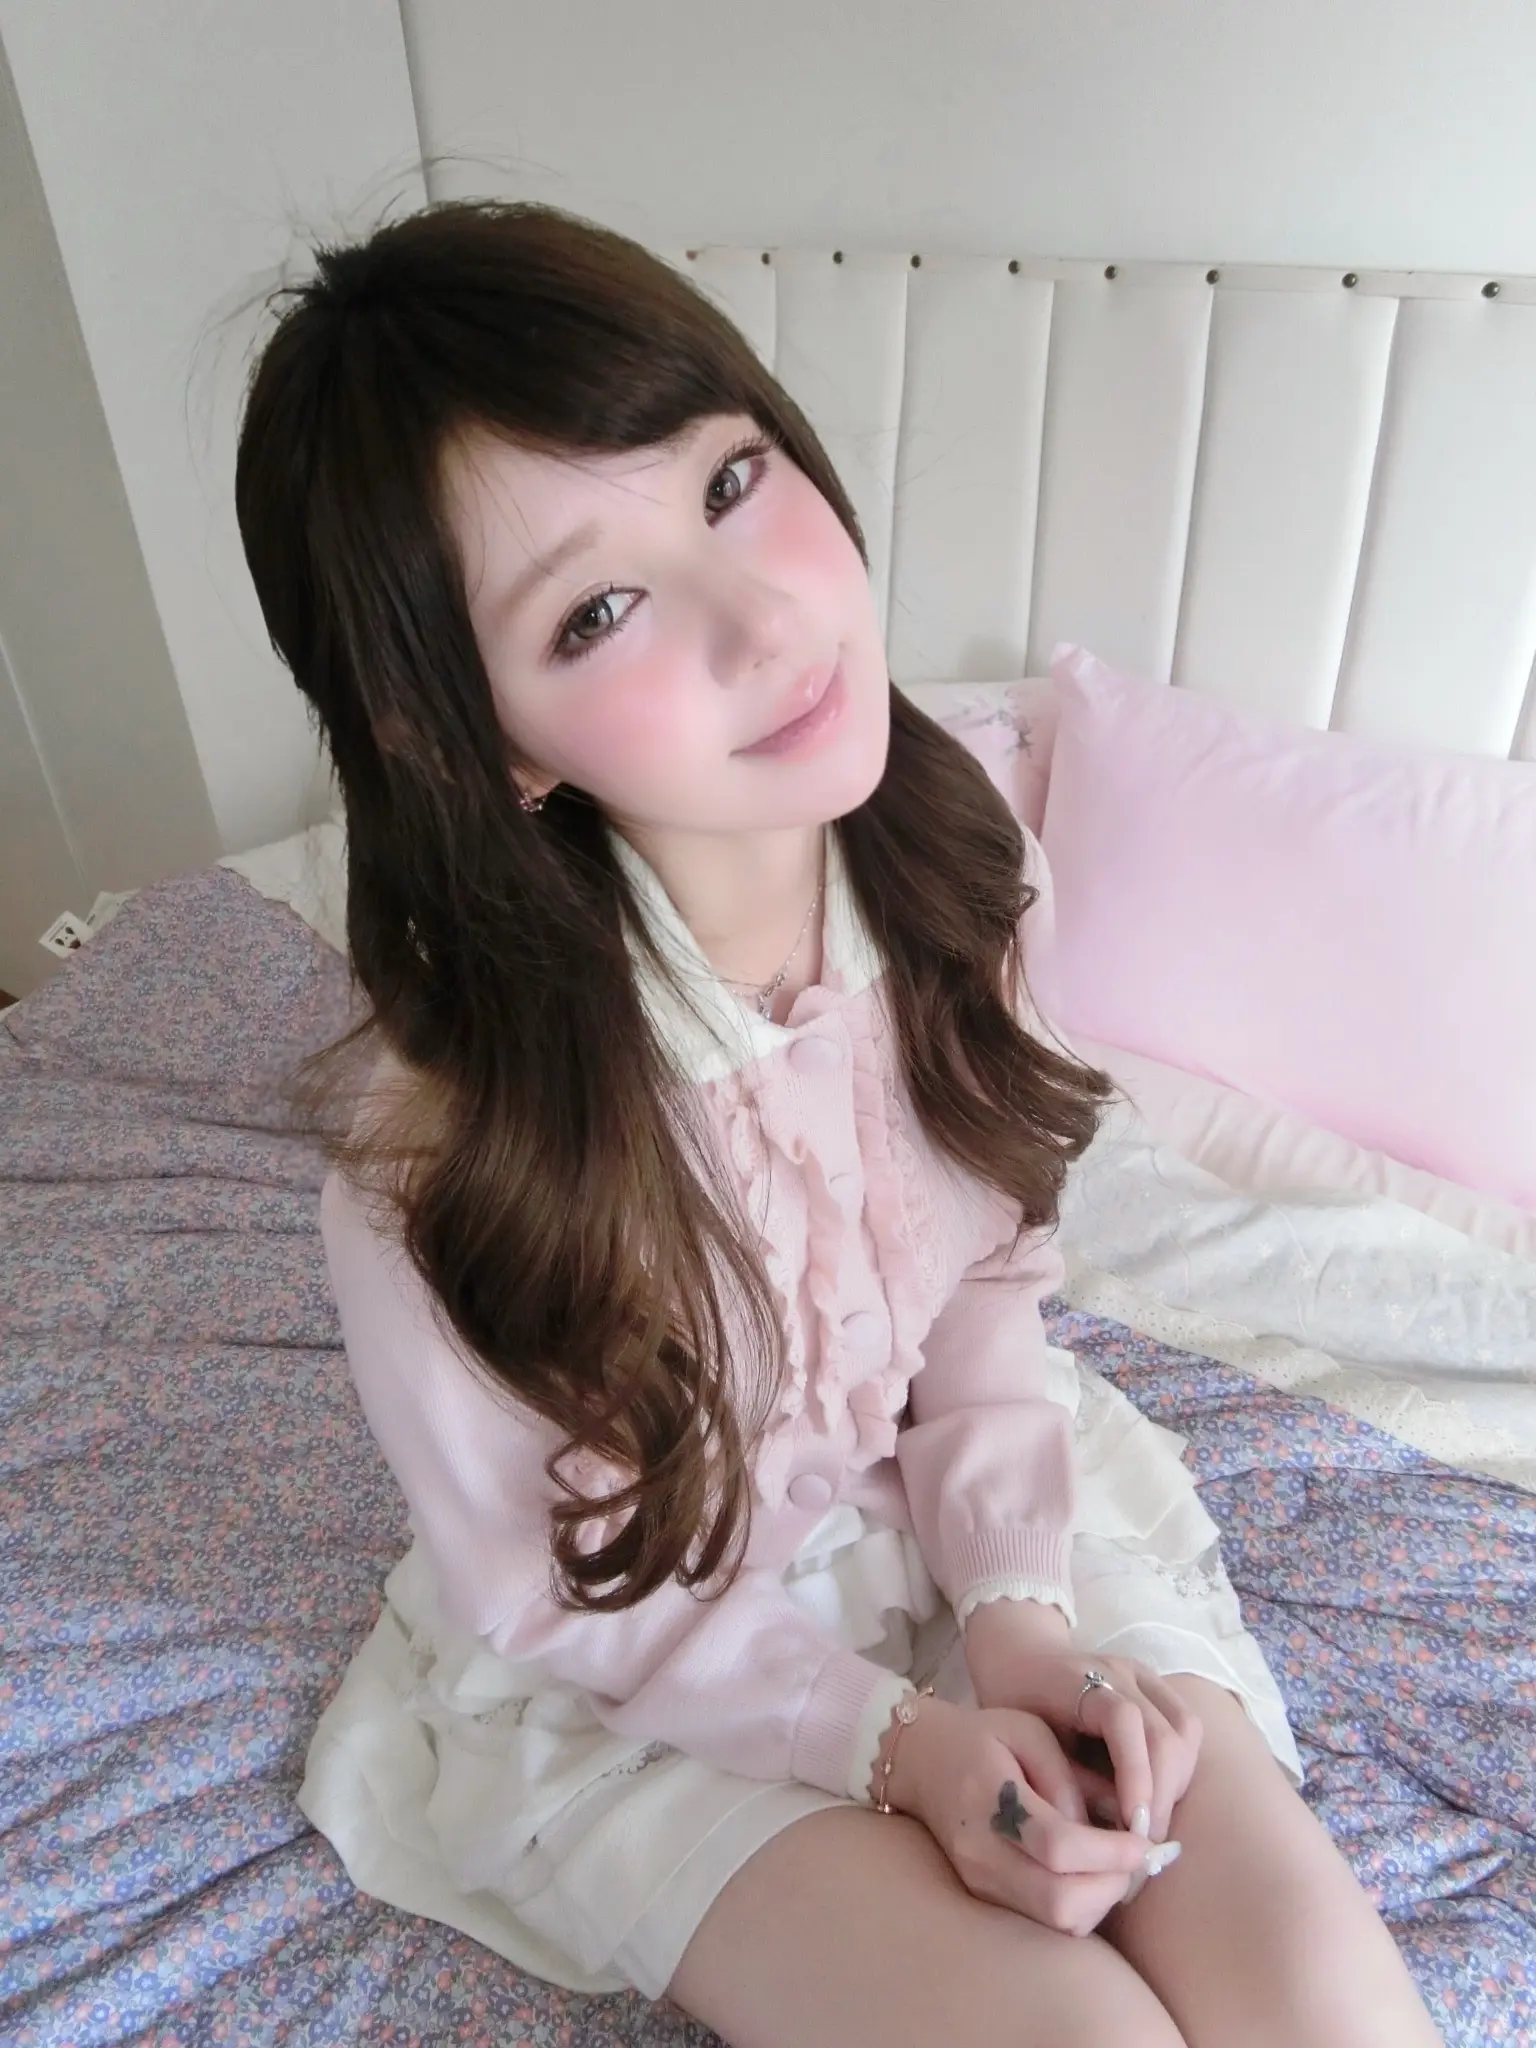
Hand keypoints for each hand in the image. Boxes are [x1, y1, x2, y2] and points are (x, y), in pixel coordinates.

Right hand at [877, 1695, 1166, 1938]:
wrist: (922, 1762)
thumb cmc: (982, 1737)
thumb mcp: (1028, 1731)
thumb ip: (1068, 1776)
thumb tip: (1113, 1824)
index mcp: (988, 1797)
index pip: (1058, 1845)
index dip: (1111, 1851)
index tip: (1144, 1840)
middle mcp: (980, 1851)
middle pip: (1059, 1901)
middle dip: (1111, 1885)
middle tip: (1136, 1857)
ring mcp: (980, 1881)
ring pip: (1056, 1922)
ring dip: (1100, 1901)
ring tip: (1117, 1865)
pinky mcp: (986, 1898)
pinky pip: (1045, 1922)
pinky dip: (1080, 1907)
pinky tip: (1091, 1875)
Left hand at [967, 1633, 1202, 1848]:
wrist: (1023, 1658)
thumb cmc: (1015, 1705)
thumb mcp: (1024, 1741)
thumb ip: (1065, 1777)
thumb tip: (1107, 1832)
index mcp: (1075, 1677)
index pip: (1123, 1719)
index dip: (1135, 1773)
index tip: (1134, 1826)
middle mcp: (1117, 1670)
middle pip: (1163, 1731)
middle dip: (1160, 1795)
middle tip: (1143, 1844)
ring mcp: (1142, 1675)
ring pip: (1185, 1731)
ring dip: (1174, 1785)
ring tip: (1151, 1825)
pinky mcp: (1158, 1686)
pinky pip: (1187, 1728)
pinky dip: (1180, 1768)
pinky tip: (1158, 1798)